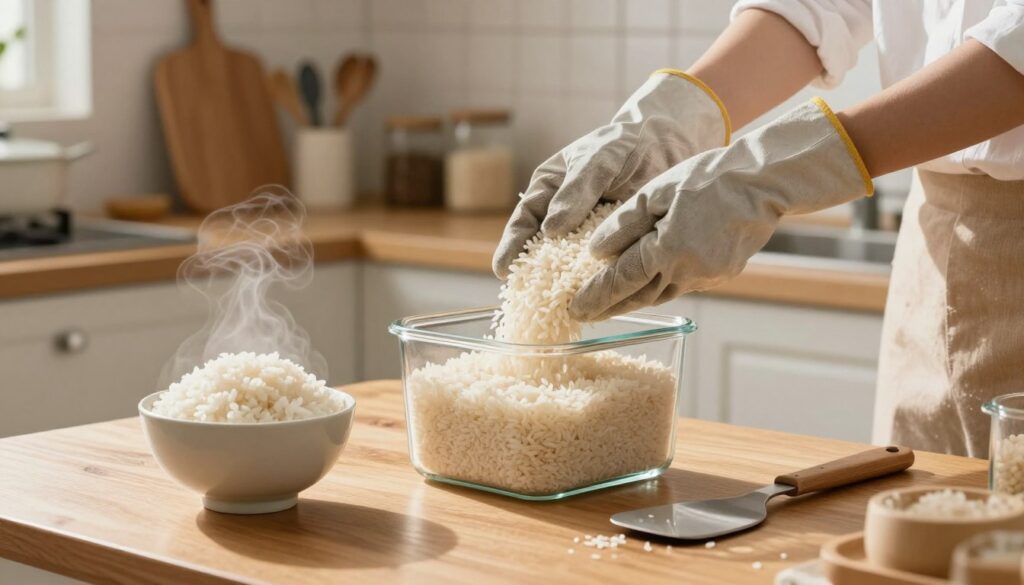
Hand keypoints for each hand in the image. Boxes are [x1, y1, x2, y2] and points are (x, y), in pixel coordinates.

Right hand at [491, 70, 729, 278]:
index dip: (512, 246)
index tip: (505, 269)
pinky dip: (597, 283)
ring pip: (570, 265)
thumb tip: (550, 230)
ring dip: (565, 284)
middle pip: (542, 250)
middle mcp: (562, 217)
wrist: (665, 146)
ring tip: (558, 305)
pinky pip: (601, 268)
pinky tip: (597, 298)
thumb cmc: (623, 144)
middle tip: (526, 296)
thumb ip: (576, 189)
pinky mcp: (612, 248)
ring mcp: (587, 236)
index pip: (523, 221)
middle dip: (533, 274)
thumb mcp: (598, 159)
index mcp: (547, 191)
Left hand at [569, 98, 873, 320]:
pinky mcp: (722, 274)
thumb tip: (595, 251)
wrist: (762, 182)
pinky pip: (682, 285)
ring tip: (610, 304)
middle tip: (584, 316)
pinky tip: (648, 282)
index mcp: (668, 250)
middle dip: (610, 308)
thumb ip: (623, 224)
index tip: (574, 309)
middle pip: (639, 297)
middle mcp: (687, 271)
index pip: (621, 281)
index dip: (595, 297)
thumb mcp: (656, 193)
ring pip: (661, 294)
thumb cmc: (707, 178)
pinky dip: (660, 287)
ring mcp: (708, 276)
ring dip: (635, 301)